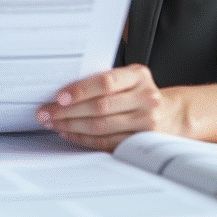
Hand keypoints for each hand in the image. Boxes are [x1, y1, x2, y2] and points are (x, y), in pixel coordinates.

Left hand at [36, 64, 183, 150]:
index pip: (106, 83)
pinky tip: (69, 133)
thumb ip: (104, 81)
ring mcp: (146, 121)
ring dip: (72, 126)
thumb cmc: (139, 93)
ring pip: (101, 126)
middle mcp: (146, 97)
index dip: (80, 91)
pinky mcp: (141, 141)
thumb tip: (63, 91)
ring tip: (53, 123)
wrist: (170, 114)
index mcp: (139, 75)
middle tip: (46, 112)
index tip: (59, 97)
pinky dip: (83, 138)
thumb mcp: (128, 79)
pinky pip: (106, 142)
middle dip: (68, 111)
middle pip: (100, 107)